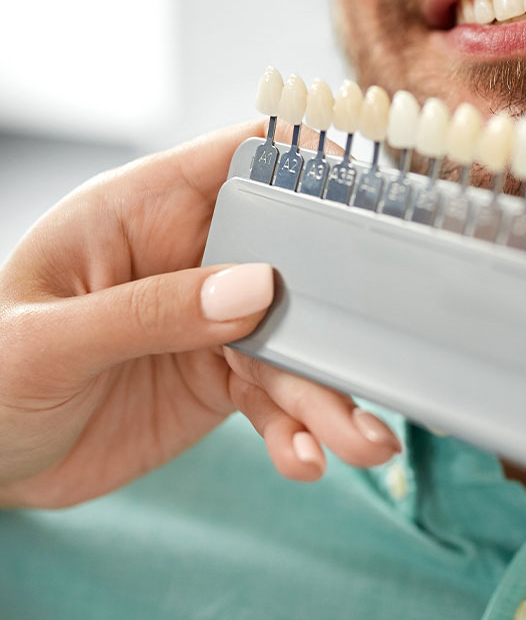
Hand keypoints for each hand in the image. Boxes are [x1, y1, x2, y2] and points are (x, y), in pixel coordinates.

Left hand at [0, 123, 401, 509]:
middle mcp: (195, 257)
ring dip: (329, 391)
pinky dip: (297, 431)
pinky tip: (305, 460)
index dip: (308, 161)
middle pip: (292, 258)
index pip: (242, 159)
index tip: (370, 193)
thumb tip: (258, 287)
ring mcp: (212, 319)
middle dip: (340, 305)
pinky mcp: (220, 378)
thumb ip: (149, 310)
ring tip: (364, 440)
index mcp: (148, 210)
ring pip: (293, 343)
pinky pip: (274, 400)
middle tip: (381, 349)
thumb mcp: (49, 340)